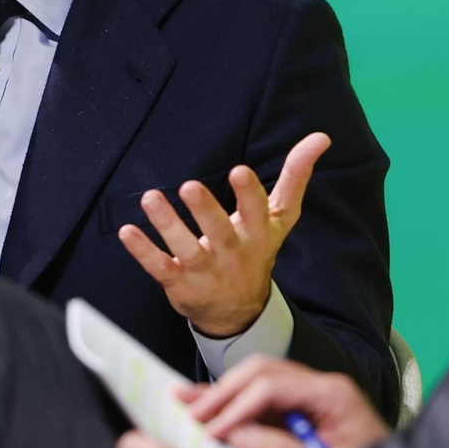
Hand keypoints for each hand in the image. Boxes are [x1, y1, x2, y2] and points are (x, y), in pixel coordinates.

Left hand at [118, 132, 330, 336]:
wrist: (240, 310)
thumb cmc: (258, 249)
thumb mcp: (280, 217)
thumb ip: (296, 176)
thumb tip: (321, 137)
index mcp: (258, 234)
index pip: (257, 211)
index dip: (248, 193)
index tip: (238, 171)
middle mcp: (233, 253)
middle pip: (220, 232)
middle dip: (206, 210)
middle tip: (190, 186)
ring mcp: (205, 271)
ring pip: (185, 249)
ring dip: (167, 224)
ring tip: (151, 198)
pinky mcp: (180, 283)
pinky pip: (160, 268)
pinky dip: (143, 251)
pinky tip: (127, 231)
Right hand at [178, 354, 390, 447]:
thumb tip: (234, 436)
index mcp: (332, 393)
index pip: (272, 386)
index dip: (237, 407)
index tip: (211, 430)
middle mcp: (321, 385)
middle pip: (262, 372)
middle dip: (223, 392)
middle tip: (190, 412)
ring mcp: (311, 394)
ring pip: (257, 380)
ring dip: (222, 392)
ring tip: (184, 399)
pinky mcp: (302, 408)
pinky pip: (262, 398)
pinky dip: (234, 402)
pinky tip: (207, 402)